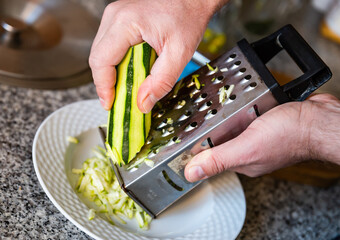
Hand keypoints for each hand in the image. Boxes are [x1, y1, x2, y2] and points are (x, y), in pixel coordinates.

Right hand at [89, 0, 226, 111]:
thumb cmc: (188, 16)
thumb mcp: (180, 53)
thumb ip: (161, 82)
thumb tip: (143, 103)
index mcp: (125, 23)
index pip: (101, 61)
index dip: (103, 87)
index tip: (110, 104)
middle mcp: (115, 17)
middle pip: (97, 58)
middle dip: (107, 83)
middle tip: (120, 101)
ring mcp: (115, 17)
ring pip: (101, 53)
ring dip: (111, 74)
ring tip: (127, 88)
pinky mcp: (119, 20)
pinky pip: (109, 47)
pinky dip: (117, 63)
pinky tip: (130, 72)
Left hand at [184, 94, 339, 181]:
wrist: (319, 119)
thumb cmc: (291, 135)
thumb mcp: (247, 148)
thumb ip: (219, 159)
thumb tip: (191, 173)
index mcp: (241, 162)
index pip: (210, 155)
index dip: (196, 145)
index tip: (183, 134)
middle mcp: (247, 150)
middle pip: (219, 138)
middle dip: (210, 126)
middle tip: (199, 113)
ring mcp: (257, 135)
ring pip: (232, 124)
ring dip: (225, 114)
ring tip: (215, 103)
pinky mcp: (265, 121)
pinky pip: (246, 113)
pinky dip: (241, 107)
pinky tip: (240, 100)